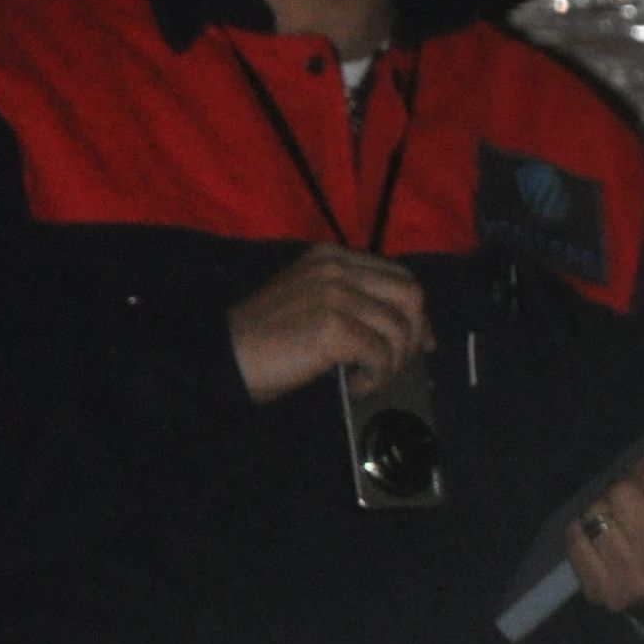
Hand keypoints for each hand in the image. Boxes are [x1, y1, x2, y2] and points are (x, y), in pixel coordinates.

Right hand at [229, 247, 430, 402]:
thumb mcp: (313, 301)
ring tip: (364, 378)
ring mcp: (335, 294)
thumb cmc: (267, 337)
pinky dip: (373, 377)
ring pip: (398, 330)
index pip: (399, 276)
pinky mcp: (333, 325)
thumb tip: (411, 330)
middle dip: (412, 336)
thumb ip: (355, 301)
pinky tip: (352, 385)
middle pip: (410, 297)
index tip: (417, 343)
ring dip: (390, 363)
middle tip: (394, 365)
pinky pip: (380, 355)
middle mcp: (337, 268)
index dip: (415, 313)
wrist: (225, 355)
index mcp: (333, 258)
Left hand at [564, 448, 643, 614]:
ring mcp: (631, 581)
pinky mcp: (602, 593)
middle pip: (620, 491)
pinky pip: (575, 539)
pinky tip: (604, 537)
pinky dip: (584, 531)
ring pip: (596, 513)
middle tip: (640, 503)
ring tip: (624, 523)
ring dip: (606, 511)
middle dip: (629, 489)